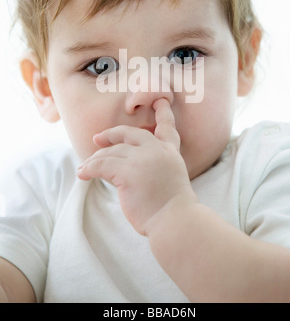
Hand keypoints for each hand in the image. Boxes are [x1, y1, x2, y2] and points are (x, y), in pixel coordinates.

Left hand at [77, 98, 196, 234]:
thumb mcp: (169, 178)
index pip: (167, 127)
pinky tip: (82, 174)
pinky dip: (88, 169)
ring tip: (84, 168)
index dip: (163, 112)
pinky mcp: (128, 171)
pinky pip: (101, 166)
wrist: (176, 220)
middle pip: (129, 133)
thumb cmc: (173, 208)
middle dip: (111, 134)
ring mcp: (142, 159)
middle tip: (97, 139)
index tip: (160, 100)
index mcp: (170, 152)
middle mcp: (157, 150)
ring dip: (94, 159)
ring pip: (111, 152)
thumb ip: (154, 166)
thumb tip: (127, 167)